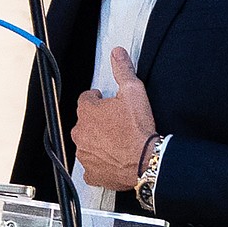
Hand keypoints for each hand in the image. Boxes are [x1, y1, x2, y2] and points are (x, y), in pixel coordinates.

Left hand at [70, 46, 156, 190]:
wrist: (147, 161)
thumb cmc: (138, 129)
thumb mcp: (134, 92)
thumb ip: (123, 70)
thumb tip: (118, 54)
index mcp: (87, 111)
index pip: (86, 99)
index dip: (98, 100)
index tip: (107, 103)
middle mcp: (80, 132)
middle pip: (85, 121)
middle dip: (97, 121)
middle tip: (116, 123)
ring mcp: (84, 153)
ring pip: (87, 143)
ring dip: (97, 141)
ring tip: (116, 141)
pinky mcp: (91, 172)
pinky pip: (91, 166)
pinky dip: (99, 163)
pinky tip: (112, 159)